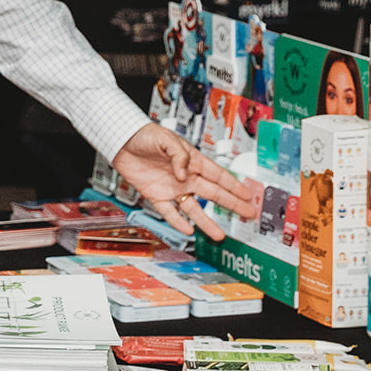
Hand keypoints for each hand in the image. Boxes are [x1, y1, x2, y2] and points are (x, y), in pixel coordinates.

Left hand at [110, 122, 257, 239]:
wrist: (122, 141)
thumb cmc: (145, 135)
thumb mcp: (166, 139)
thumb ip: (178, 156)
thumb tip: (183, 175)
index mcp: (192, 162)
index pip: (218, 176)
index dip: (234, 186)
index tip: (248, 195)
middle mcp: (186, 177)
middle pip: (213, 194)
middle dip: (231, 204)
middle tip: (248, 214)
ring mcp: (172, 188)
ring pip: (194, 208)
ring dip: (207, 222)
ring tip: (219, 235)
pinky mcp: (156, 196)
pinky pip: (170, 212)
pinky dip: (178, 222)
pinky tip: (188, 230)